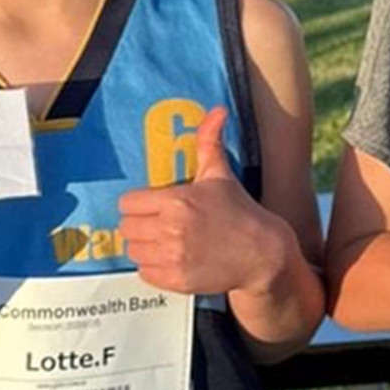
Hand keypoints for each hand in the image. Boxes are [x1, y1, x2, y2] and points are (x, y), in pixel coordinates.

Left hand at [120, 108, 296, 296]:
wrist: (262, 253)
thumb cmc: (239, 212)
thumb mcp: (221, 176)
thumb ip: (209, 142)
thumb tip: (217, 110)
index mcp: (177, 200)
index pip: (127, 203)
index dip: (139, 204)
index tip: (154, 207)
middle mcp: (171, 229)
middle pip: (127, 227)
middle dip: (141, 225)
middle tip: (160, 225)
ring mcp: (173, 256)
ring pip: (134, 250)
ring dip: (146, 247)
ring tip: (166, 242)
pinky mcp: (176, 279)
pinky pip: (145, 272)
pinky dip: (155, 268)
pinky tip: (174, 259)